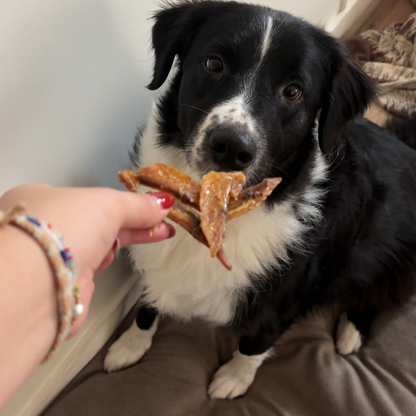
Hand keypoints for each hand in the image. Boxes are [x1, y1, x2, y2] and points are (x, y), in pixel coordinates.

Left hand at [0, 184, 174, 335]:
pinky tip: (106, 262)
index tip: (153, 207)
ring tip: (151, 236)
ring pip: (97, 247)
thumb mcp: (108, 205)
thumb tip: (162, 203)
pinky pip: (92, 270)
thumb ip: (137, 205)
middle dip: (135, 223)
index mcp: (44, 199)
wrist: (40, 285)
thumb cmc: (61, 230)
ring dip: (120, 242)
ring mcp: (53, 257)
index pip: (92, 199)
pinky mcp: (63, 285)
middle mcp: (45, 228)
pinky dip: (103, 265)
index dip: (125, 203)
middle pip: (98, 223)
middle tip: (163, 225)